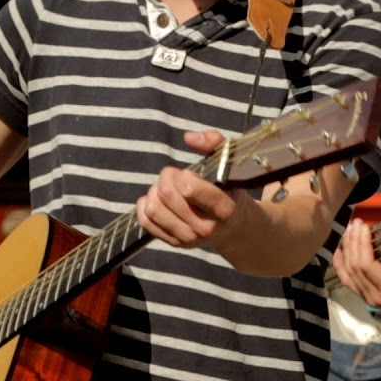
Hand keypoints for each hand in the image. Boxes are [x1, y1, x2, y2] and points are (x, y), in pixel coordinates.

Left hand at [136, 131, 249, 250]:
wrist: (236, 228)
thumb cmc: (230, 190)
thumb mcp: (230, 165)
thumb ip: (214, 142)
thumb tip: (188, 137)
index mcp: (224, 208)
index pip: (189, 189)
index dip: (183, 175)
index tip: (189, 173)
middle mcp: (206, 228)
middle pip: (167, 195)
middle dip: (167, 177)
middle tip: (176, 176)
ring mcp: (189, 239)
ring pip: (153, 209)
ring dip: (155, 191)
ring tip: (168, 188)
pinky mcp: (175, 243)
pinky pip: (145, 221)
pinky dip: (145, 205)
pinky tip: (158, 199)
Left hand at [333, 220, 380, 324]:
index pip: (366, 264)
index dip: (361, 242)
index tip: (365, 226)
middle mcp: (377, 297)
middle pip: (354, 267)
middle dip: (353, 242)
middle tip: (357, 224)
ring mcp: (371, 300)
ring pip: (348, 274)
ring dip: (347, 250)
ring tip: (349, 232)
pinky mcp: (369, 299)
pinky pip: (349, 282)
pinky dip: (342, 266)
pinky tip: (340, 252)